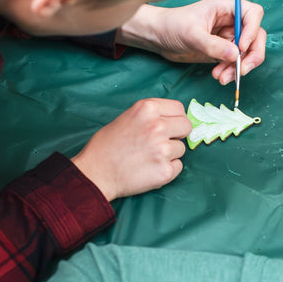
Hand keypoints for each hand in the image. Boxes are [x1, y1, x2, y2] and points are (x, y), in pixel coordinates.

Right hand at [71, 98, 191, 200]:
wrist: (95, 172)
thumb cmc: (106, 145)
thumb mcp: (127, 117)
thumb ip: (150, 116)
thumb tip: (171, 120)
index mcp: (147, 109)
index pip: (179, 108)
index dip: (175, 118)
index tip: (170, 125)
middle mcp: (158, 126)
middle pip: (186, 126)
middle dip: (177, 134)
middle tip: (163, 141)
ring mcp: (163, 149)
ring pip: (182, 148)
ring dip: (170, 153)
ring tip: (150, 157)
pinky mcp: (165, 171)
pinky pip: (178, 166)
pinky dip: (168, 168)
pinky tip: (151, 168)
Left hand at [116, 0, 265, 84]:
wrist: (159, 37)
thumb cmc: (173, 26)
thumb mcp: (192, 34)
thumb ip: (213, 45)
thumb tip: (235, 55)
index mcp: (226, 6)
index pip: (253, 14)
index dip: (252, 31)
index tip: (241, 47)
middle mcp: (232, 20)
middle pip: (256, 36)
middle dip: (251, 55)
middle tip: (242, 70)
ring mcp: (228, 36)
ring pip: (246, 52)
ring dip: (238, 67)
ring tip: (222, 78)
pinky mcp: (222, 50)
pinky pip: (234, 62)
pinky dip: (230, 71)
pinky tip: (218, 76)